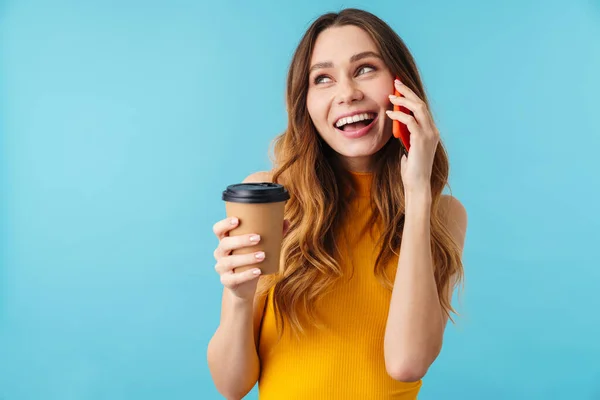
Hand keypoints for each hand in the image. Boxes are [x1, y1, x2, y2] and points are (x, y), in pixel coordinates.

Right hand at [212, 217, 289, 300]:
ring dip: (247, 258)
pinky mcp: (226, 281)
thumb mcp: (259, 247)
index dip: (224, 224)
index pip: (218, 230)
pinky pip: (234, 278)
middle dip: (241, 240)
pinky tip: (258, 271)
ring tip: (262, 255)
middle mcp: (220, 253)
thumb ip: (272, 234)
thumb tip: (287, 221)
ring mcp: (221, 268)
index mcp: (225, 241)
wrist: (245, 286)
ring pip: (230, 261)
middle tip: (258, 238)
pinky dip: (247, 274)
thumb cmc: (251, 260)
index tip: (237, 220)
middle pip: (225, 244)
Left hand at [386, 79, 439, 194]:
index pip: (421, 108)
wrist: (417, 182)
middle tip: (396, 82)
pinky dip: (399, 116)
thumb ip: (407, 134)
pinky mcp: (421, 140)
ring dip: (403, 100)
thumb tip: (398, 121)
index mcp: (430, 130)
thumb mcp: (408, 146)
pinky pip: (410, 121)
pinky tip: (389, 114)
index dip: (411, 95)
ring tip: (391, 96)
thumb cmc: (411, 168)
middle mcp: (432, 130)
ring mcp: (429, 134)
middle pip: (420, 103)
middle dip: (408, 91)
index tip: (400, 87)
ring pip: (418, 108)